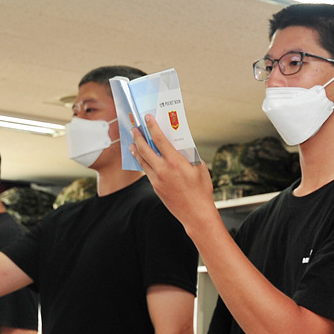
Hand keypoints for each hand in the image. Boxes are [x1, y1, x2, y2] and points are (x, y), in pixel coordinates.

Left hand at [130, 115, 217, 233]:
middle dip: (139, 137)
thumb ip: (189, 155)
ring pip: (142, 161)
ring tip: (132, 143)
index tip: (148, 118)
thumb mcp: (200, 168)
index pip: (160, 140)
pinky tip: (142, 159)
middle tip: (135, 129)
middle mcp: (163, 170)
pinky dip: (143, 162)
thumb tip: (180, 147)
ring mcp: (157, 179)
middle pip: (145, 149)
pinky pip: (147, 171)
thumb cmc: (201, 191)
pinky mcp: (155, 187)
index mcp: (176, 162)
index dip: (153, 127)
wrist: (196, 214)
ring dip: (136, 150)